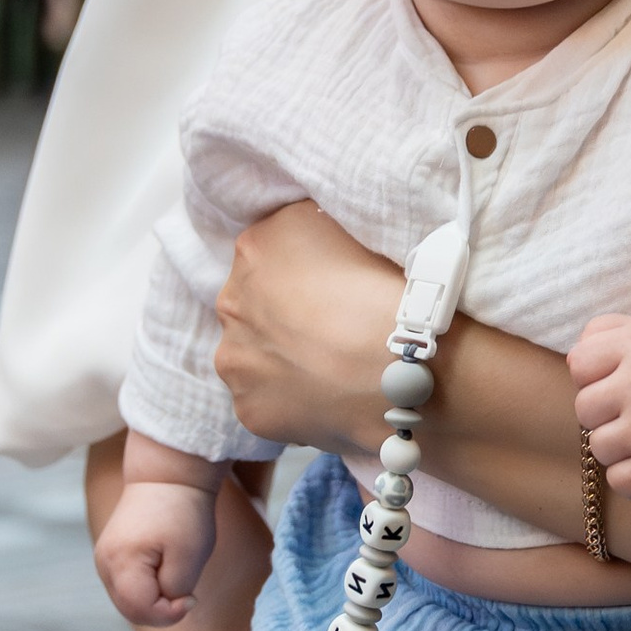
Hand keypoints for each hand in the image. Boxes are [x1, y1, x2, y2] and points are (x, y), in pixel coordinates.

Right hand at [94, 480, 219, 627]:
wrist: (168, 476)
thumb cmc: (183, 512)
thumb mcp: (189, 556)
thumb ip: (175, 591)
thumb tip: (166, 606)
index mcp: (121, 562)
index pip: (141, 611)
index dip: (170, 614)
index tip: (192, 597)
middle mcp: (104, 563)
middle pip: (131, 610)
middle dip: (161, 610)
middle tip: (186, 591)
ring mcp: (103, 558)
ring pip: (127, 601)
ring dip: (153, 599)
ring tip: (174, 574)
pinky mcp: (109, 554)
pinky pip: (126, 587)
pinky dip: (146, 588)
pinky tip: (163, 570)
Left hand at [215, 202, 403, 458]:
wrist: (399, 362)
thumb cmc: (387, 286)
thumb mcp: (347, 221)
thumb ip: (311, 229)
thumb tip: (307, 244)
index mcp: (256, 247)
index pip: (267, 253)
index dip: (301, 272)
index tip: (331, 287)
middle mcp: (232, 300)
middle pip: (252, 305)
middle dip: (282, 316)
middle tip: (331, 329)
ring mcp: (235, 360)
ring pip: (252, 356)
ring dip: (281, 359)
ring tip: (331, 369)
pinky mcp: (248, 409)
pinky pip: (266, 402)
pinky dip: (291, 401)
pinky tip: (327, 397)